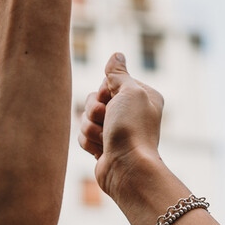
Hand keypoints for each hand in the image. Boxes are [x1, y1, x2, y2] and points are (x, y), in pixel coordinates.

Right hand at [79, 53, 164, 199]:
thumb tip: (117, 55)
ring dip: (92, 128)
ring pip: (86, 117)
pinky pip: (83, 135)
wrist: (127, 169)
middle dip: (96, 111)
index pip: (109, 81)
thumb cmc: (132, 129)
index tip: (114, 101)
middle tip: (109, 121)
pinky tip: (102, 151)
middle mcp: (130, 112)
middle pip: (94, 98)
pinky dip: (89, 142)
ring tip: (107, 139)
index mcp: (141, 96)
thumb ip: (118, 73)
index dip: (104, 90)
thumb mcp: (129, 92)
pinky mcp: (103, 145)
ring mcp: (116, 130)